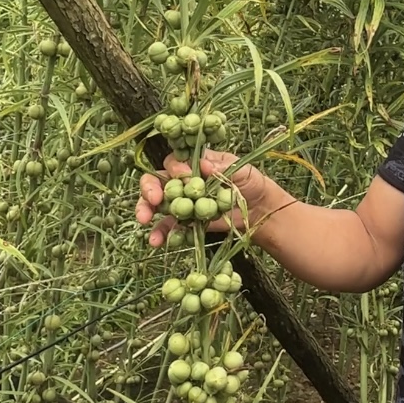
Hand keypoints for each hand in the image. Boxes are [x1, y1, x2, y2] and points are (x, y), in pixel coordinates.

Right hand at [135, 148, 273, 247]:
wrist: (259, 211)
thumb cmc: (251, 183)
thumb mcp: (242, 171)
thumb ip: (224, 168)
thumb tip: (204, 165)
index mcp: (195, 164)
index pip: (175, 162)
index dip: (174, 169)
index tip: (181, 176)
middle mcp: (184, 182)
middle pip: (158, 181)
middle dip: (150, 189)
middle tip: (152, 200)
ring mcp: (183, 203)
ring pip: (157, 204)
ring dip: (146, 210)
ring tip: (144, 220)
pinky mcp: (186, 222)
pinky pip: (169, 226)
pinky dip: (160, 233)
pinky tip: (155, 240)